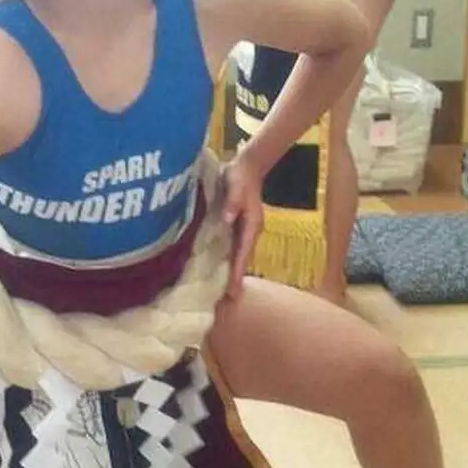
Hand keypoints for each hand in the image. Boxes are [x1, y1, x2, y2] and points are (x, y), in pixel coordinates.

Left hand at [220, 149, 265, 298]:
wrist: (246, 166)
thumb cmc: (241, 175)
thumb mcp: (236, 185)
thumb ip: (232, 201)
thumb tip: (227, 219)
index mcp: (252, 224)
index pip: (244, 252)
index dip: (238, 272)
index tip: (233, 291)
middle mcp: (249, 231)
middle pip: (242, 259)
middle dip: (235, 279)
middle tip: (227, 302)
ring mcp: (243, 230)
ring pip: (236, 256)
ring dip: (230, 273)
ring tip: (223, 294)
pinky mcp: (234, 227)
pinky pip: (230, 248)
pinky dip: (225, 261)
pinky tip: (216, 271)